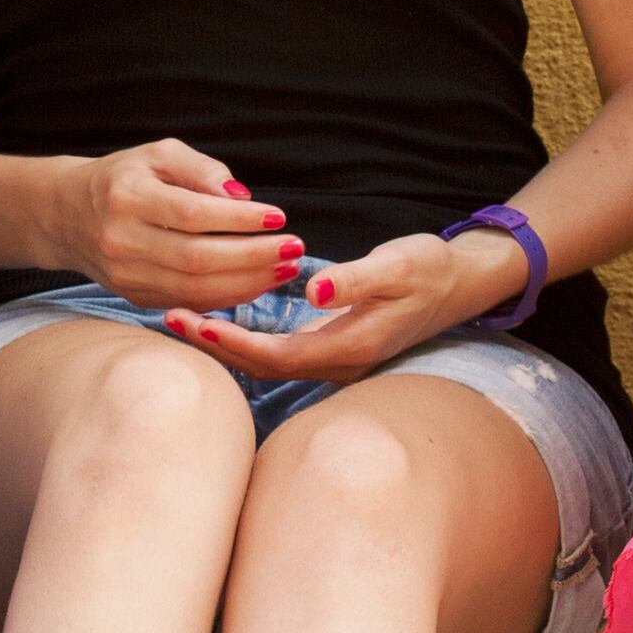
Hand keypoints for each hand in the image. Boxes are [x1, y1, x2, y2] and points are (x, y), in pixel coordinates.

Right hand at [55, 137, 299, 311]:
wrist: (68, 214)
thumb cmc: (126, 177)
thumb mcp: (159, 155)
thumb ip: (202, 170)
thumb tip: (242, 198)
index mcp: (126, 197)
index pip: (192, 214)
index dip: (239, 220)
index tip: (278, 217)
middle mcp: (122, 240)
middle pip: (196, 259)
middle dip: (253, 257)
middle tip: (294, 249)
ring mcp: (125, 275)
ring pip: (195, 289)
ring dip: (248, 282)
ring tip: (284, 268)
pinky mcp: (134, 297)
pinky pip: (188, 302)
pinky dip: (227, 296)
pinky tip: (257, 283)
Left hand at [165, 227, 526, 385]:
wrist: (462, 285)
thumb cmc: (430, 269)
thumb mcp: (399, 265)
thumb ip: (355, 279)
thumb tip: (313, 290)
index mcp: (350, 345)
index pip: (278, 355)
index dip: (235, 343)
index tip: (197, 322)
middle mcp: (339, 362)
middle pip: (264, 367)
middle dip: (216, 347)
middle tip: (169, 319)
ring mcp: (336, 359)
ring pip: (268, 363)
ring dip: (225, 345)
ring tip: (183, 320)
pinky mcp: (332, 348)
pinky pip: (279, 353)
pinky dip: (245, 340)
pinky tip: (220, 320)